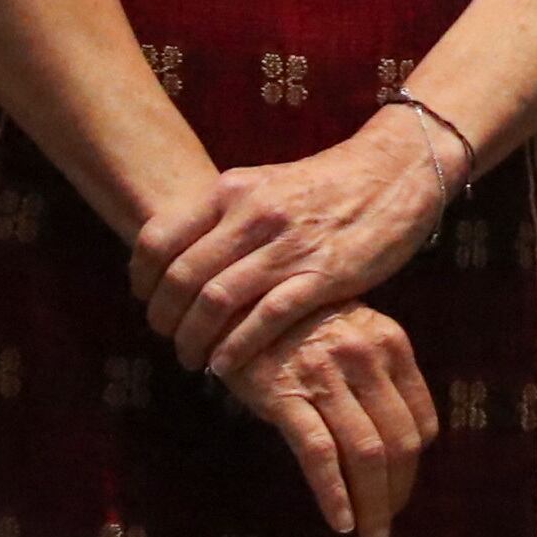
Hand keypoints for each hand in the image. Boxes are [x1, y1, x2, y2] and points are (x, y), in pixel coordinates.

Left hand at [131, 107, 461, 378]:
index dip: (141, 279)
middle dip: (163, 319)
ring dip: (194, 340)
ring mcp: (288, 245)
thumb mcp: (265, 185)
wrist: (395, 171)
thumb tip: (178, 256)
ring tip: (192, 359)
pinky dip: (236, 348)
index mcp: (232, 189)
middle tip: (166, 339)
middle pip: (181, 277)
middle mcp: (253, 214)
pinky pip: (265, 319)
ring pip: (215, 301)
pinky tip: (225, 366)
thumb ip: (223, 216)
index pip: (158, 238)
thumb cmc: (326, 185)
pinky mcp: (323, 275)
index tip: (144, 302)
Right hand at [214, 304, 434, 536]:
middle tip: (384, 526)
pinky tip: (340, 523)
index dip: (414, 466)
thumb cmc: (295, 323)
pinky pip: (320, 453)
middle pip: (400, 443)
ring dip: (373, 505)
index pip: (422, 421)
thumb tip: (397, 442)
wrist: (236, 297)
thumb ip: (377, 377)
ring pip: (367, 453)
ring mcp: (326, 376)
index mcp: (391, 343)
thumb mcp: (351, 334)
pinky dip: (334, 493)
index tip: (399, 490)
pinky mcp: (286, 395)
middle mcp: (366, 358)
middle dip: (397, 493)